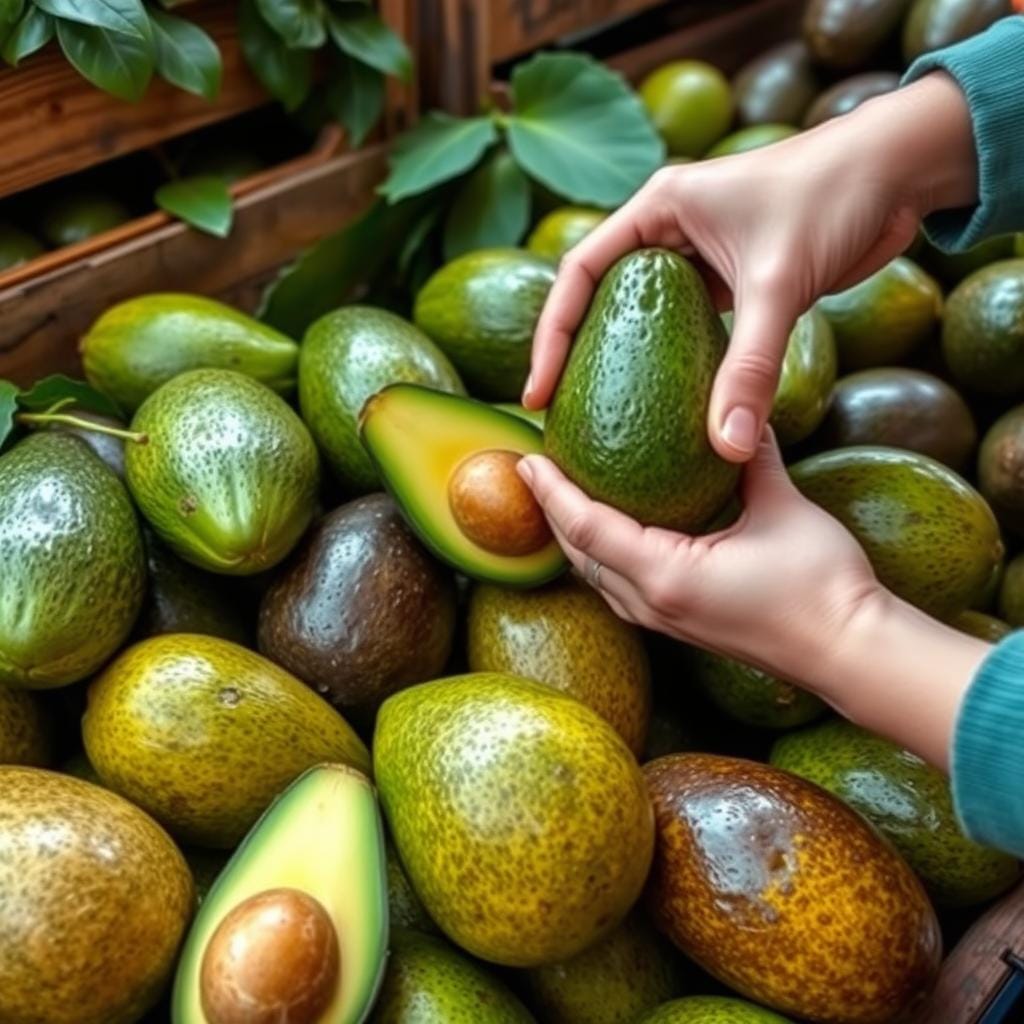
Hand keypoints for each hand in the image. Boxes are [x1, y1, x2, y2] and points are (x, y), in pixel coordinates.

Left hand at [519, 431, 878, 680]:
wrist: (850, 652)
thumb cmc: (822, 586)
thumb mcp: (782, 509)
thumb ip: (752, 459)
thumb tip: (738, 415)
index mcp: (666, 574)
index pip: (586, 527)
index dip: (552, 492)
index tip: (527, 458)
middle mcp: (653, 603)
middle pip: (578, 554)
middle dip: (550, 512)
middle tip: (535, 468)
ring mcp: (663, 620)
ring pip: (595, 575)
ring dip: (572, 535)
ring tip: (562, 495)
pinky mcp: (677, 624)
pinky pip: (618, 587)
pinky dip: (601, 554)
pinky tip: (610, 529)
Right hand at [524, 73, 976, 462]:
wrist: (897, 171)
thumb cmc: (832, 198)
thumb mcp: (779, 286)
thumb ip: (750, 368)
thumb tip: (727, 447)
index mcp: (658, 207)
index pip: (578, 273)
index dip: (550, 335)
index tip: (538, 393)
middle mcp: (668, 229)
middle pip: (598, 297)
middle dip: (575, 353)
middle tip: (560, 413)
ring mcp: (698, 254)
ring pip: (641, 316)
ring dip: (621, 360)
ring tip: (600, 414)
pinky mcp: (729, 279)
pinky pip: (686, 327)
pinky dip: (673, 362)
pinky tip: (667, 403)